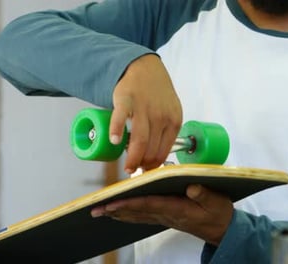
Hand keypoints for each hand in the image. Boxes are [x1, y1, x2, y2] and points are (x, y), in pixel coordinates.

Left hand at [90, 185, 233, 245]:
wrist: (222, 229)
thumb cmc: (218, 213)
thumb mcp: (216, 202)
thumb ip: (204, 194)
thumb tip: (191, 186)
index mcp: (176, 208)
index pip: (148, 204)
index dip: (129, 203)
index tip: (113, 203)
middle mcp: (165, 214)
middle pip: (135, 211)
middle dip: (115, 209)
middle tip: (96, 209)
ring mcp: (163, 217)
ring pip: (135, 214)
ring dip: (117, 212)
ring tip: (100, 211)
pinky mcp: (164, 217)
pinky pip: (141, 216)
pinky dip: (127, 214)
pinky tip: (117, 213)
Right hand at [110, 54, 181, 172]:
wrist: (145, 68)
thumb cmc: (156, 95)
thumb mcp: (170, 112)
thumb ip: (166, 132)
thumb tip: (155, 160)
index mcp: (174, 121)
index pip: (163, 151)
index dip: (153, 166)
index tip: (144, 171)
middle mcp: (161, 115)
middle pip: (151, 150)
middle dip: (142, 165)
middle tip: (133, 170)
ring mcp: (144, 107)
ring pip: (139, 141)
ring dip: (132, 158)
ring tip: (127, 167)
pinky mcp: (126, 99)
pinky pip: (121, 118)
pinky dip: (117, 130)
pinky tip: (114, 140)